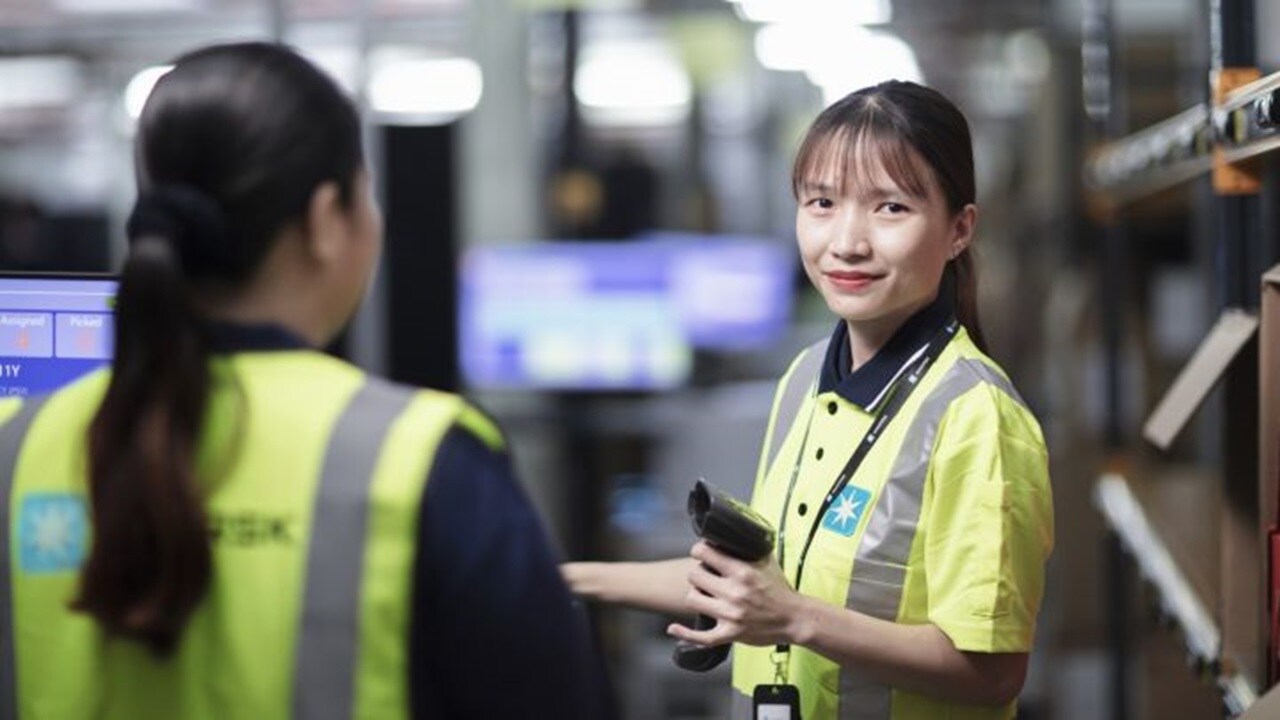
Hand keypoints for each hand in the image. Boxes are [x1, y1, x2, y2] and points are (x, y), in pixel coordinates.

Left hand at [666, 540, 806, 647]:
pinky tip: (673, 628)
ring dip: (696, 594)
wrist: (794, 618)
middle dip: (697, 573)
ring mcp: (730, 615)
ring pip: (693, 599)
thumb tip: (729, 532)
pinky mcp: (730, 633)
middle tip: (704, 575)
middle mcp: (734, 592)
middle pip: (694, 576)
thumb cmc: (779, 589)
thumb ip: (747, 546)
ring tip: (704, 593)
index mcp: (742, 571)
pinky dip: (685, 633)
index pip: (705, 553)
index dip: (699, 551)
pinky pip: (701, 637)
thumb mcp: (766, 560)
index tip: (701, 552)